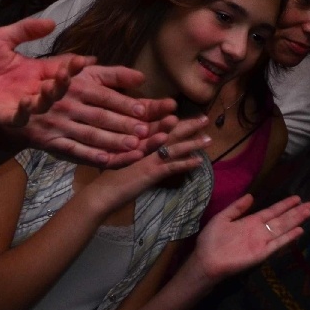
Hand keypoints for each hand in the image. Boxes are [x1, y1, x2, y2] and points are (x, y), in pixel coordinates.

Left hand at [0, 17, 90, 136]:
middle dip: (65, 81)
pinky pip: (20, 117)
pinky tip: (26, 100)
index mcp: (32, 69)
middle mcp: (30, 88)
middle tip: (68, 71)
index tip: (86, 59)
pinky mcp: (3, 115)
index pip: (59, 67)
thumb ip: (25, 30)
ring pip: (43, 104)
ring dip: (50, 96)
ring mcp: (18, 103)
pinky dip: (26, 111)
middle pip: (56, 88)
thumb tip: (52, 22)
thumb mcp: (1, 38)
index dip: (73, 65)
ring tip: (51, 85)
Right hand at [23, 65, 179, 166]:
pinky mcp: (51, 142)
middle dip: (124, 125)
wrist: (21, 104)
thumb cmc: (63, 84)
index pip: (107, 97)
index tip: (145, 111)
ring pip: (90, 136)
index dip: (126, 104)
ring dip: (112, 142)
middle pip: (101, 117)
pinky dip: (90, 156)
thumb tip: (142, 77)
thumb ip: (114, 74)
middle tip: (147, 132)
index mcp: (78, 85)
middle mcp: (68, 105)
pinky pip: (72, 151)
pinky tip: (107, 160)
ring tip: (135, 147)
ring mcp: (59, 125)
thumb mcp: (86, 73)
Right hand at [83, 115, 211, 211]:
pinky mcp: (150, 172)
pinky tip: (199, 161)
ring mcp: (147, 159)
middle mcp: (143, 146)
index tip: (187, 116)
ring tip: (208, 139)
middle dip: (188, 125)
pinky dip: (186, 163)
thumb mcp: (125, 163)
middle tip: (205, 118)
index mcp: (137, 142)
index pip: (159, 128)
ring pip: (174, 147)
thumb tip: (150, 155)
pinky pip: (172, 166)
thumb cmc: (111, 180)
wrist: (101, 194)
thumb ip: (137, 156)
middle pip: (169, 132)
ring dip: (193, 143)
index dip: (174, 122)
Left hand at [186, 194, 309, 286]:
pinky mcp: (262, 254)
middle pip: (282, 219)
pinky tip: (299, 231)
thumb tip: (251, 196)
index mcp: (251, 221)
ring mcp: (262, 242)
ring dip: (296, 221)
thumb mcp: (222, 218)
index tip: (297, 198)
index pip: (272, 211)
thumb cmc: (212, 240)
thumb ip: (237, 208)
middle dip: (296, 212)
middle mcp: (259, 230)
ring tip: (309, 212)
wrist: (206, 261)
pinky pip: (277, 244)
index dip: (284, 204)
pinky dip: (288, 238)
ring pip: (283, 228)